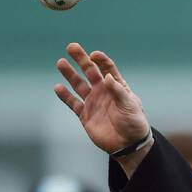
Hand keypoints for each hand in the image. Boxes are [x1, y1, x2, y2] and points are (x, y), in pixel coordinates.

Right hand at [53, 43, 151, 171]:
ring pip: (78, 84)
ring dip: (70, 74)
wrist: (128, 145)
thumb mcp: (130, 105)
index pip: (107, 68)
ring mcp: (93, 102)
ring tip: (61, 63)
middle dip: (81, 59)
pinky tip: (58, 87)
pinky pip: (73, 103)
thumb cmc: (134, 123)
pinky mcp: (85, 115)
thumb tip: (107, 77)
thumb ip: (118, 91)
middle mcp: (103, 91)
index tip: (94, 55)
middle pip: (90, 71)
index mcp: (117, 86)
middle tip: (72, 47)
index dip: (100, 60)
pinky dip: (65, 96)